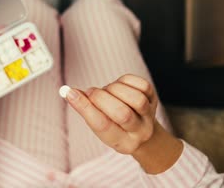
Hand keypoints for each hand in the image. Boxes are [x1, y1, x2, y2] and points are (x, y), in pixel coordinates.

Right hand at [63, 74, 182, 172]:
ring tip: (106, 91)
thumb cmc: (115, 125)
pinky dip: (125, 81)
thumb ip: (86, 110)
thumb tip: (69, 92)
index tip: (70, 93)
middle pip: (121, 113)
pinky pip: (141, 85)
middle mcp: (139, 132)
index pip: (102, 125)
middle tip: (91, 93)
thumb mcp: (100, 124)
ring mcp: (149, 115)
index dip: (85, 107)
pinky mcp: (153, 97)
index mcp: (123, 143)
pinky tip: (119, 85)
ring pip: (135, 99)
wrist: (141, 127)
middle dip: (100, 98)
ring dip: (114, 89)